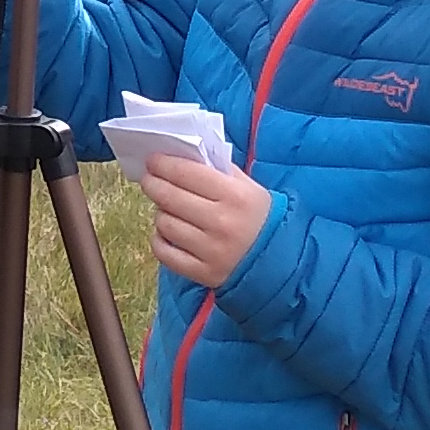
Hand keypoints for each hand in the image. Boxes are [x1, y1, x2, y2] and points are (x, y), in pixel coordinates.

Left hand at [142, 154, 271, 289]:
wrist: (280, 261)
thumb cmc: (259, 217)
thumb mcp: (248, 187)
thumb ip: (218, 170)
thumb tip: (181, 156)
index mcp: (235, 196)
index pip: (187, 173)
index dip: (164, 164)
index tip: (153, 160)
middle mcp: (221, 223)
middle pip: (171, 198)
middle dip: (153, 184)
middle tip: (149, 179)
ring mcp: (211, 251)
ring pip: (166, 225)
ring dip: (160, 212)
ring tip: (164, 207)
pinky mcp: (204, 273)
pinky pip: (166, 254)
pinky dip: (159, 240)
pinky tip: (165, 232)